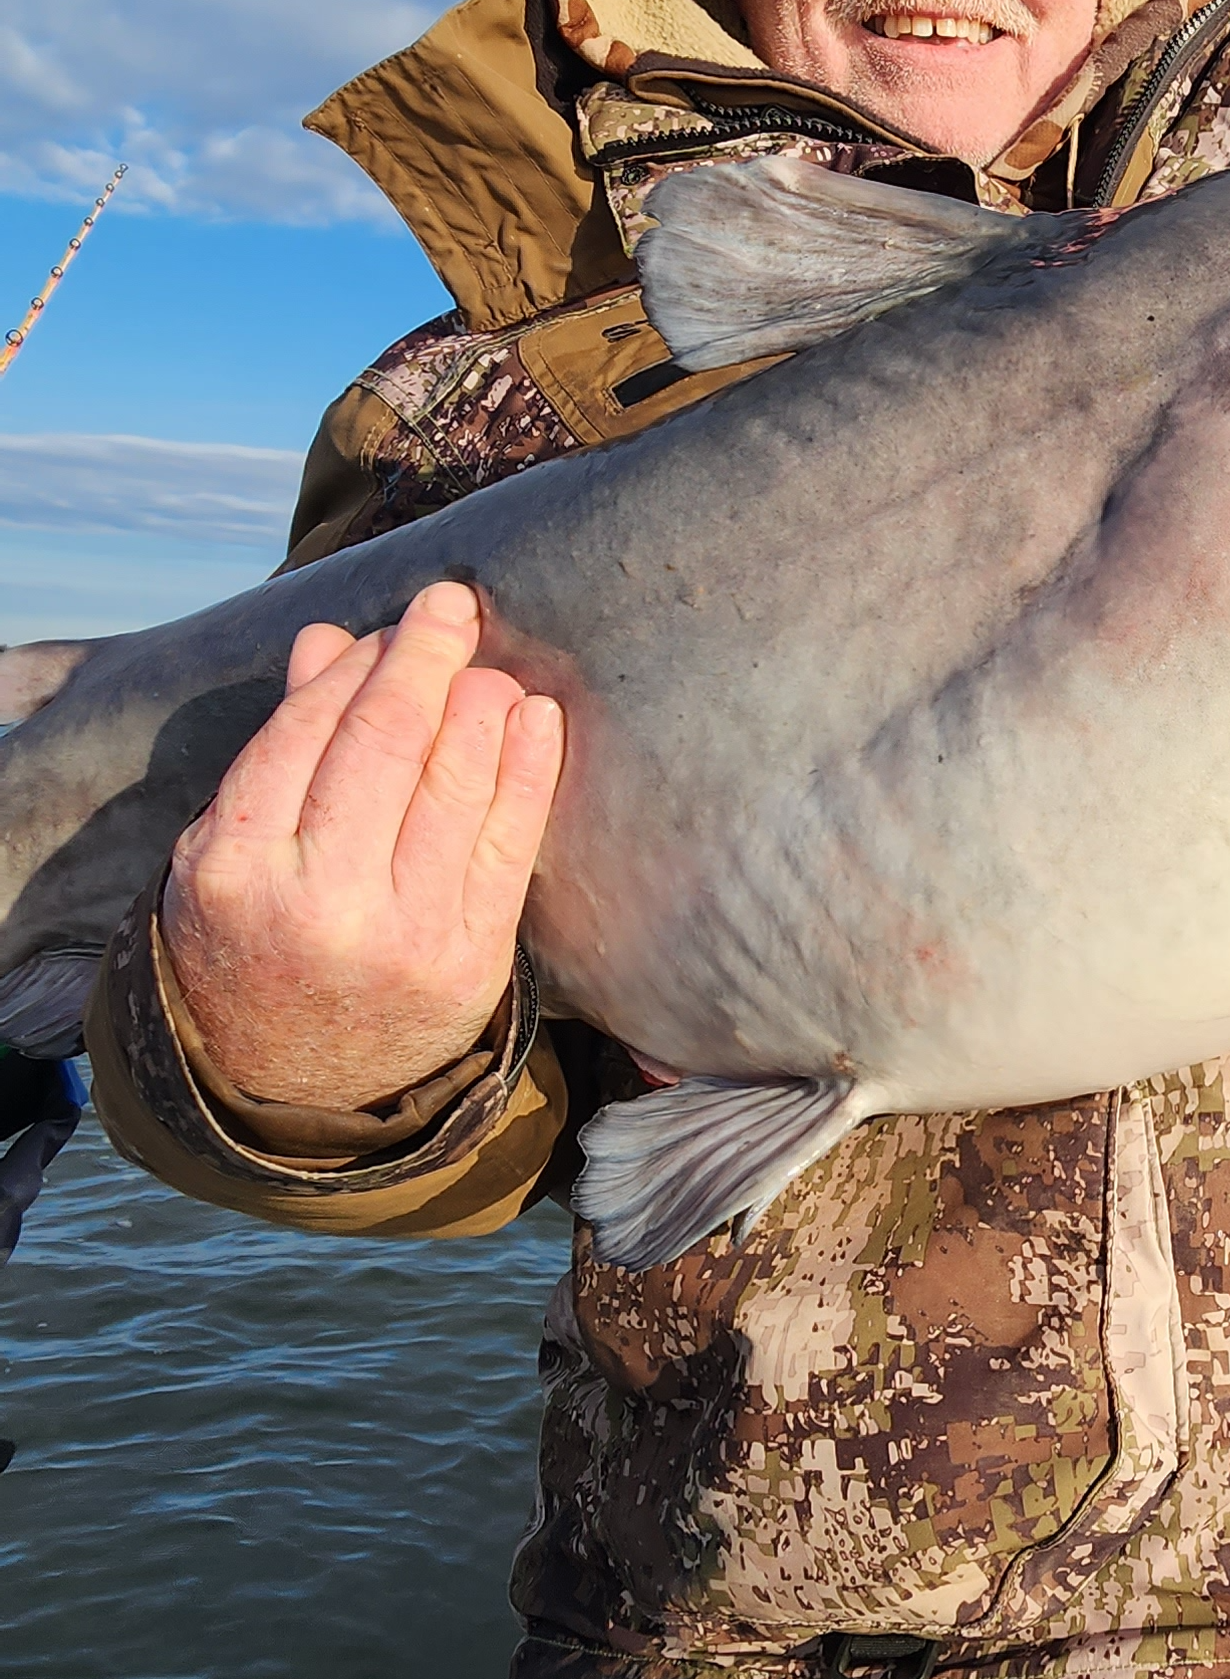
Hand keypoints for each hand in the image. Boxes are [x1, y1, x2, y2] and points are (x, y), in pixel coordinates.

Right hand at [160, 581, 564, 1111]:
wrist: (292, 1085)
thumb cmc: (257, 940)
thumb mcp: (233, 850)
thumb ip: (283, 744)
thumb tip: (330, 637)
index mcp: (235, 868)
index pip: (306, 732)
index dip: (359, 665)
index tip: (396, 622)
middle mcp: (317, 902)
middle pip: (383, 745)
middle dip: (425, 660)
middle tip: (453, 605)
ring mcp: (400, 935)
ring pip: (453, 786)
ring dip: (480, 705)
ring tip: (491, 665)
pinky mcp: (470, 961)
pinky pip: (511, 842)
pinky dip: (529, 768)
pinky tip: (536, 717)